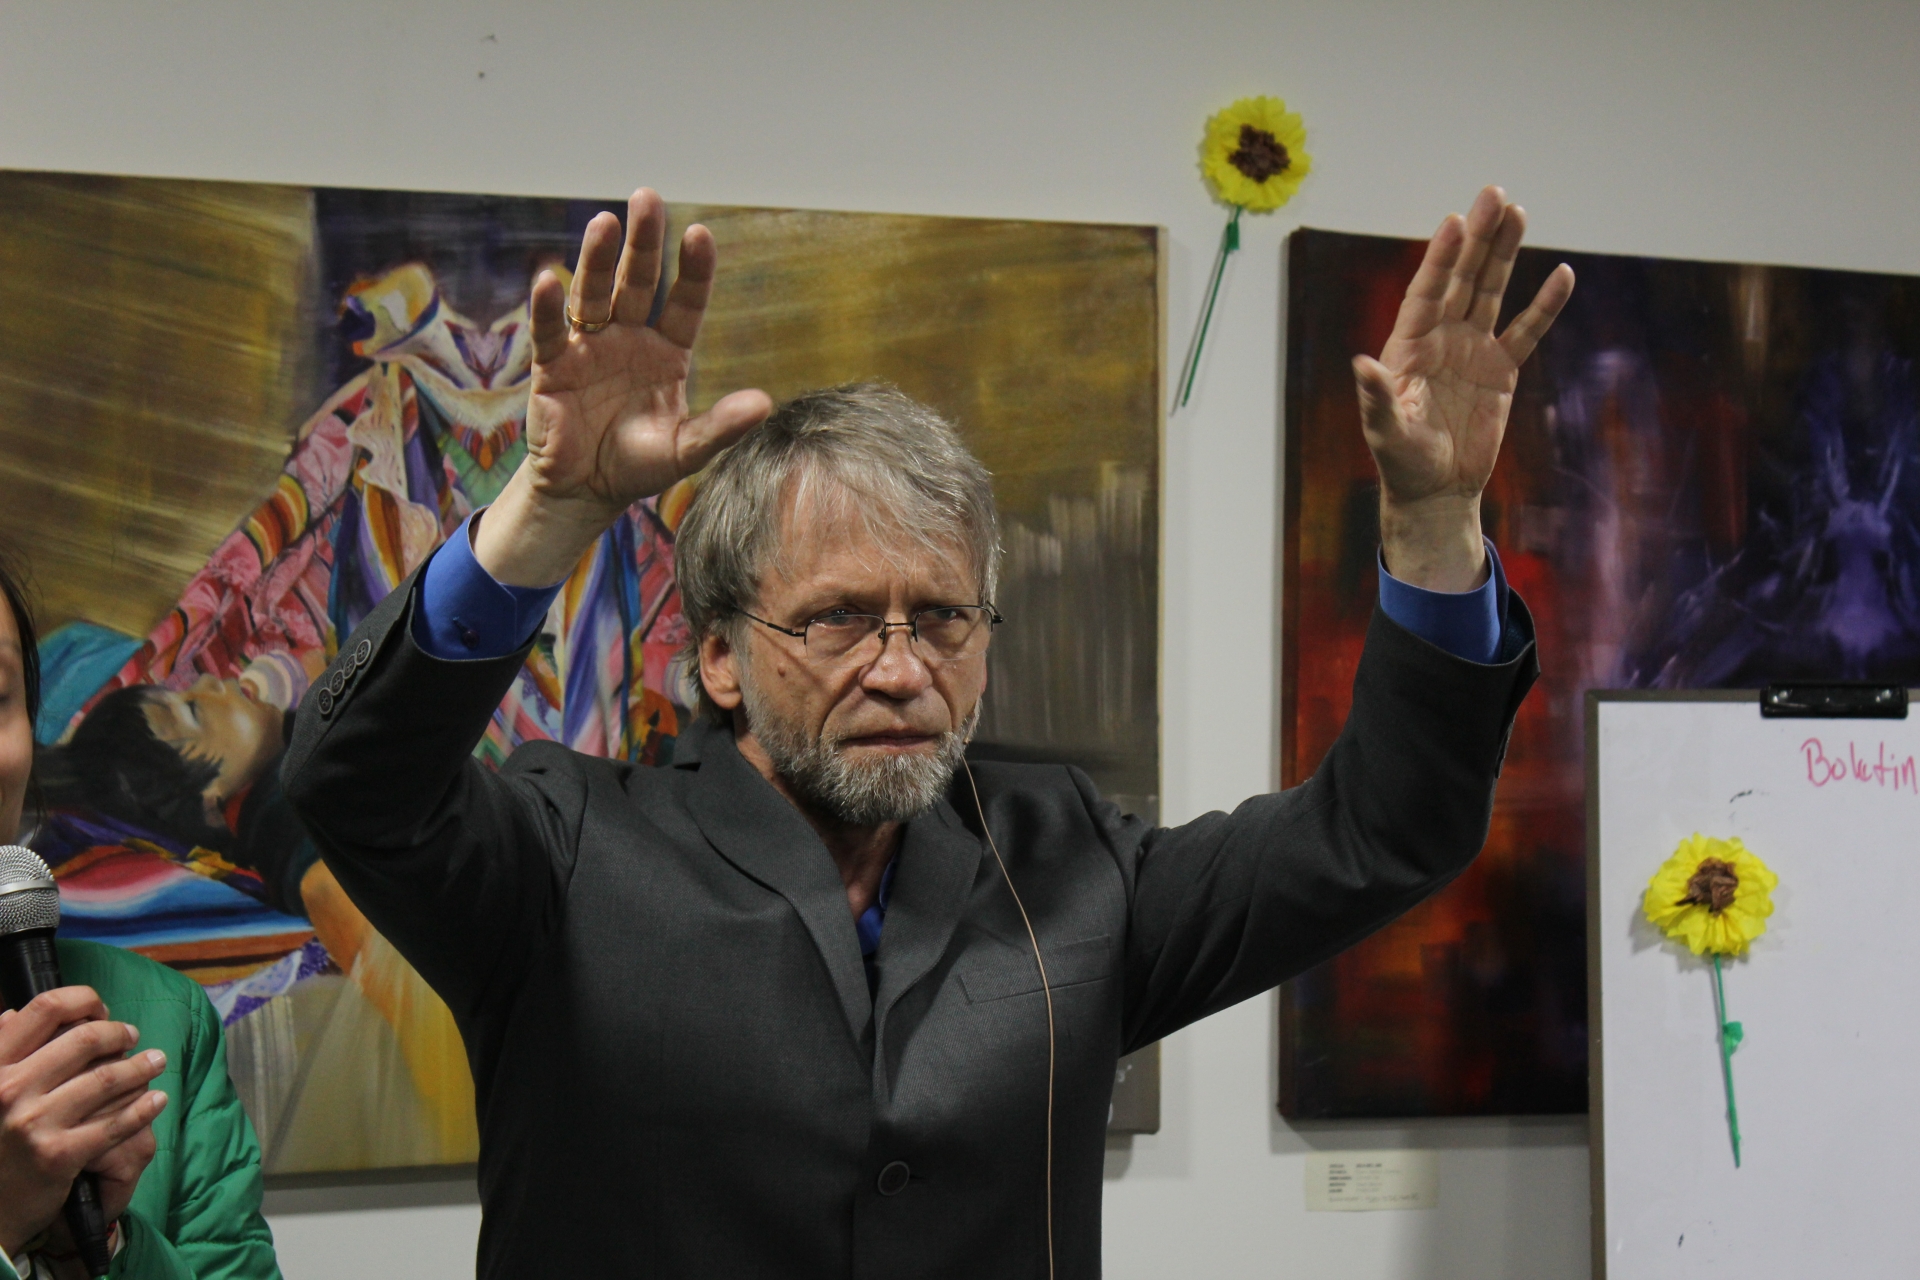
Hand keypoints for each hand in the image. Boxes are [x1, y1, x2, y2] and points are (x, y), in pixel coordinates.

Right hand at [0, 988, 168, 1257]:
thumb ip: (2, 1050)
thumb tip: (16, 1011)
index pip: (45, 1009)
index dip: (82, 1001)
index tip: (100, 1009)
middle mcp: (8, 1089)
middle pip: (84, 1039)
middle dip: (118, 1033)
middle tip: (133, 1036)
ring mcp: (34, 1122)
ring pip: (106, 1078)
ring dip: (140, 1066)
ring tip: (156, 1061)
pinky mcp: (59, 1154)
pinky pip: (116, 1123)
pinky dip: (144, 1108)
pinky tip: (157, 1100)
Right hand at [477, 188, 772, 586]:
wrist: (585, 490)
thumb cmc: (638, 464)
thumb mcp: (685, 449)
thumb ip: (721, 426)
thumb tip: (764, 403)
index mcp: (667, 351)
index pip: (685, 301)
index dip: (693, 270)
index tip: (700, 233)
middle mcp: (629, 338)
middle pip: (637, 281)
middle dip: (643, 242)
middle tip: (647, 198)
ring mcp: (590, 346)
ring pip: (594, 293)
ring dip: (597, 259)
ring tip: (604, 223)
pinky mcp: (553, 364)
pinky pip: (550, 330)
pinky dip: (548, 306)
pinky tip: (548, 278)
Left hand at [1354, 185, 1573, 590]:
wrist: (1436, 490)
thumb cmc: (1403, 462)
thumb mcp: (1386, 431)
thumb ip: (1377, 398)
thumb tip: (1361, 365)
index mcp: (1409, 345)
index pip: (1427, 291)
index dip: (1441, 259)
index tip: (1455, 223)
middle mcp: (1441, 337)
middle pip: (1463, 278)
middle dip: (1478, 238)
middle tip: (1494, 194)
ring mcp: (1473, 349)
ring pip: (1492, 292)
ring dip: (1505, 254)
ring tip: (1519, 212)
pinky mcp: (1502, 370)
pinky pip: (1527, 331)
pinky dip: (1545, 306)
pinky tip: (1562, 275)